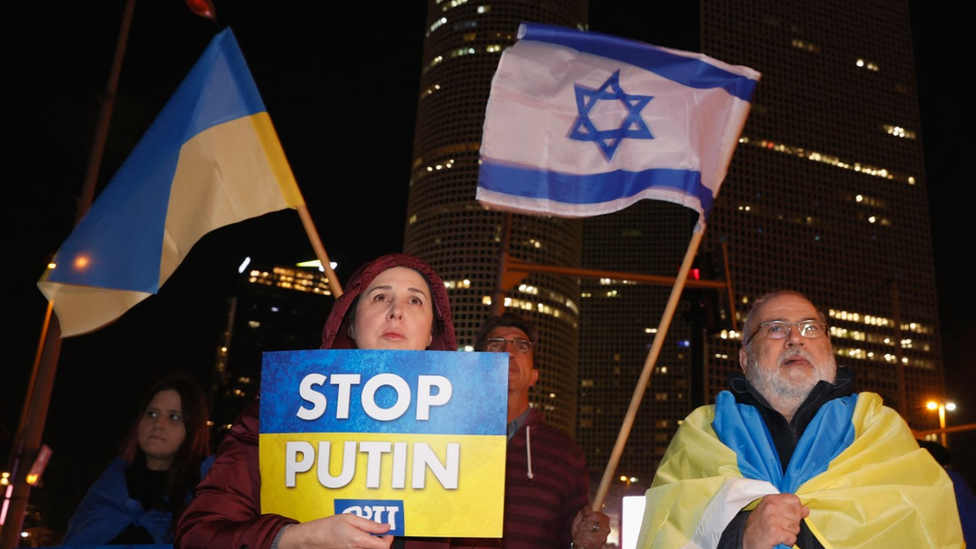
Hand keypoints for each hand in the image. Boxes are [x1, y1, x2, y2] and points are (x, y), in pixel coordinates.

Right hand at [278, 514, 393, 548]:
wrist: (312, 538)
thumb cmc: (327, 527)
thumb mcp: (350, 518)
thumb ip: (370, 524)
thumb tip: (385, 526)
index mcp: (358, 540)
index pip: (383, 546)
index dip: (389, 538)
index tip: (388, 531)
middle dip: (381, 540)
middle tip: (379, 531)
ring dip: (372, 543)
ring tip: (365, 533)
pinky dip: (364, 545)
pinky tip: (358, 539)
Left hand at [571, 506, 609, 548]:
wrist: (581, 537)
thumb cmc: (582, 524)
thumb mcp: (582, 515)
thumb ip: (585, 510)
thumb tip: (588, 510)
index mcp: (605, 519)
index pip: (595, 516)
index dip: (586, 517)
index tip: (583, 519)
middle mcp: (606, 529)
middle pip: (590, 525)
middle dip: (580, 526)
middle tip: (578, 527)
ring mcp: (603, 539)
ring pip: (587, 535)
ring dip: (578, 534)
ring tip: (577, 533)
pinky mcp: (598, 546)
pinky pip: (586, 543)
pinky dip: (579, 541)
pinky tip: (578, 539)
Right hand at [742, 493, 809, 548]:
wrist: (745, 538)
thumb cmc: (759, 525)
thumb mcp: (771, 511)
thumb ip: (788, 508)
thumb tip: (806, 509)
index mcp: (771, 499)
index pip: (795, 500)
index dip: (796, 510)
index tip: (788, 516)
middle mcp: (772, 507)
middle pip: (797, 515)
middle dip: (792, 524)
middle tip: (780, 526)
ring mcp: (773, 519)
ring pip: (796, 527)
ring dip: (790, 533)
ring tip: (778, 533)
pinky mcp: (775, 532)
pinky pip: (792, 538)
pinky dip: (787, 541)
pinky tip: (778, 539)